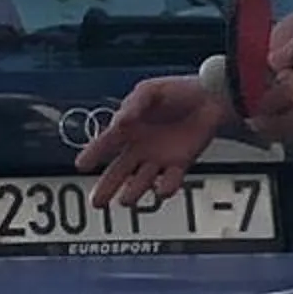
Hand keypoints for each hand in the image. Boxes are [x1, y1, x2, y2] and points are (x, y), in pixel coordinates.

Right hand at [75, 72, 224, 209]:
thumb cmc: (179, 91)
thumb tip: (120, 122)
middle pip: (118, 172)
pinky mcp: (179, 164)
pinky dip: (165, 188)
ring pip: (140, 182)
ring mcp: (159, 158)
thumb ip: (134, 105)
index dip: (92, 154)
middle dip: (106, 188)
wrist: (212, 97)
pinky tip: (161, 188)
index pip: (105, 143)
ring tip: (125, 200)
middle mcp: (140, 147)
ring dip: (132, 193)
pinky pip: (169, 181)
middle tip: (97, 203)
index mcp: (129, 128)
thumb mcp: (151, 91)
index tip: (80, 165)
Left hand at [258, 21, 292, 139]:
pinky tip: (286, 120)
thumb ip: (284, 53)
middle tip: (251, 121)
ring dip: (277, 131)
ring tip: (263, 124)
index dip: (256, 103)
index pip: (274, 101)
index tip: (244, 103)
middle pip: (282, 126)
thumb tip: (268, 65)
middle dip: (264, 126)